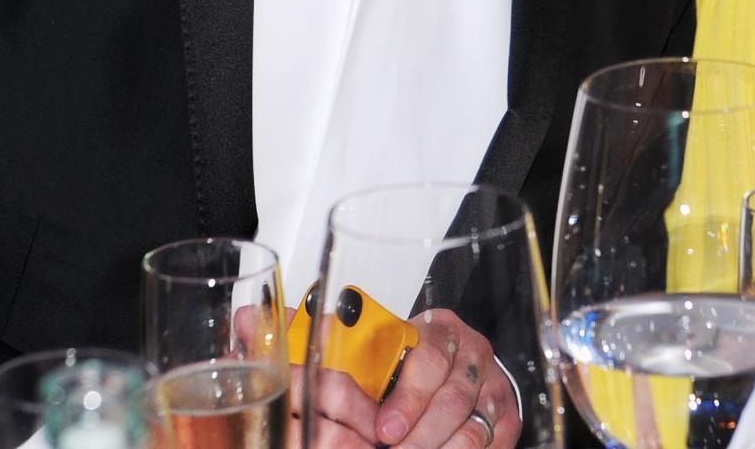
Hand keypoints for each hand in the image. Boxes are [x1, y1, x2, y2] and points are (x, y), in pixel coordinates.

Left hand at [292, 309, 519, 448]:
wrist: (454, 369)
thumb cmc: (400, 361)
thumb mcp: (356, 344)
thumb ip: (305, 334)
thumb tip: (248, 319)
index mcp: (437, 329)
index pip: (429, 357)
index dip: (407, 397)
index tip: (382, 428)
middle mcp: (469, 352)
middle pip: (451, 397)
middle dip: (419, 434)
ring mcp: (491, 383)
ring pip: (472, 424)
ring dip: (440, 448)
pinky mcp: (506, 413)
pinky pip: (494, 438)